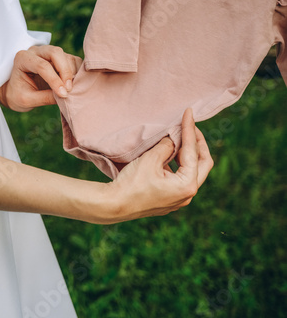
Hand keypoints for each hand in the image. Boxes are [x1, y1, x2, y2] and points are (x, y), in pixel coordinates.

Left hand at [0, 45, 81, 111]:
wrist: (15, 92)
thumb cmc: (17, 95)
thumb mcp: (26, 100)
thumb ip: (44, 98)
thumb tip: (65, 97)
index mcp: (23, 58)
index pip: (42, 65)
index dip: (54, 80)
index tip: (62, 94)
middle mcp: (36, 51)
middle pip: (55, 52)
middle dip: (65, 71)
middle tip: (69, 89)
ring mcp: (49, 53)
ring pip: (66, 56)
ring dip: (72, 73)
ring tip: (72, 90)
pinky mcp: (60, 59)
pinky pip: (73, 61)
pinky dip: (77, 72)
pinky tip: (75, 85)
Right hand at [97, 108, 213, 223]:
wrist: (114, 205)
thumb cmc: (132, 183)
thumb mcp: (151, 159)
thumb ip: (167, 145)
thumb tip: (173, 139)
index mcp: (187, 185)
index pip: (193, 151)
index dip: (190, 129)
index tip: (189, 112)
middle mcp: (187, 195)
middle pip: (202, 163)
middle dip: (198, 143)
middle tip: (190, 127)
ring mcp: (178, 200)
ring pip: (191, 172)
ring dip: (187, 154)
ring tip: (178, 139)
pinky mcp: (168, 200)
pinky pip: (180, 179)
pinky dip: (177, 165)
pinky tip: (168, 155)